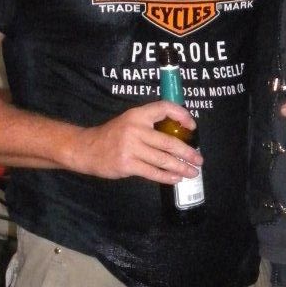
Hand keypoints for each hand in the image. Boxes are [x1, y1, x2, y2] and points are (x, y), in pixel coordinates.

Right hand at [71, 101, 202, 182]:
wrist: (86, 149)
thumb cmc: (111, 136)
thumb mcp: (129, 121)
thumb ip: (149, 125)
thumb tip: (177, 136)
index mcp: (138, 114)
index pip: (164, 108)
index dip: (182, 115)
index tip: (192, 127)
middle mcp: (136, 129)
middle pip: (169, 141)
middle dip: (187, 152)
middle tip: (199, 160)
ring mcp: (131, 147)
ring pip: (163, 159)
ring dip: (181, 167)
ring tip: (192, 172)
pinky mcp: (127, 164)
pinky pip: (152, 172)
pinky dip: (167, 177)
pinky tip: (176, 179)